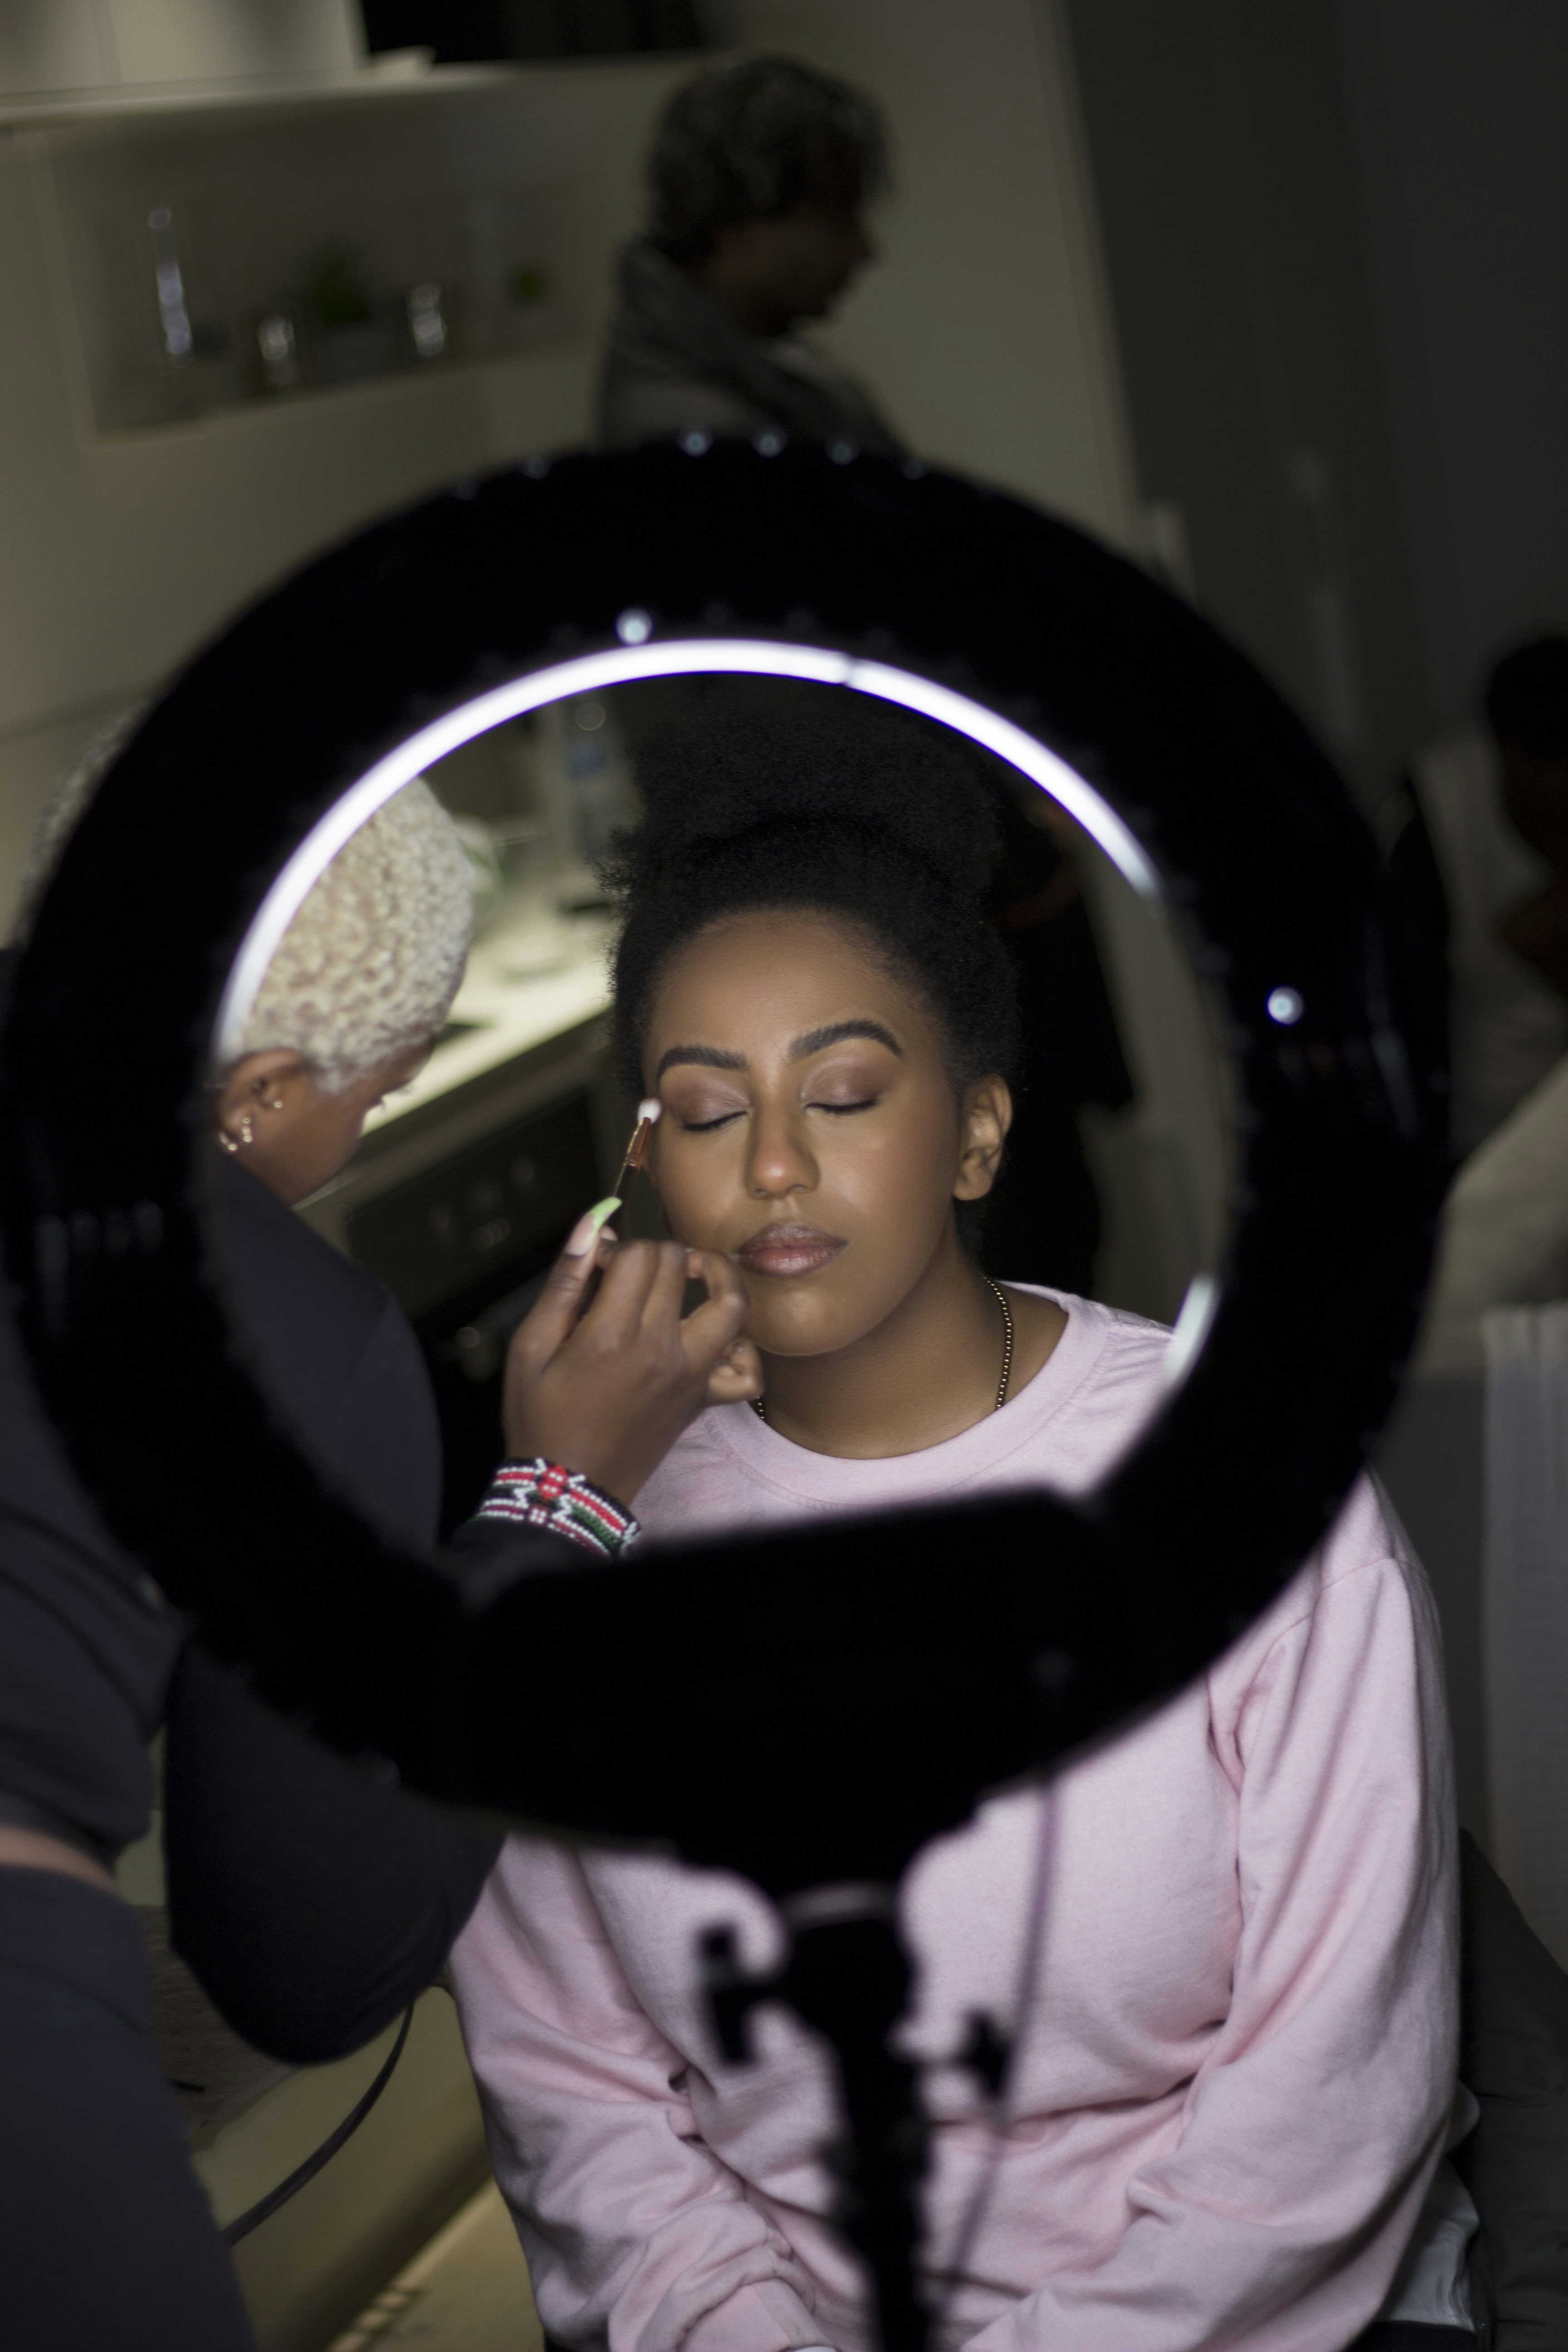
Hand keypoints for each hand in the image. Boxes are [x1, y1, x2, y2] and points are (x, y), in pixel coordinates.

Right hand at [502, 1224, 761, 1504]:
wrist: (569, 1487)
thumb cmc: (541, 1417)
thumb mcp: (531, 1348)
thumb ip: (564, 1283)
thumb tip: (593, 1227)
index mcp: (611, 1335)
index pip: (638, 1256)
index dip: (616, 1247)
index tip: (597, 1265)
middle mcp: (660, 1351)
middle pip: (678, 1266)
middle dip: (654, 1252)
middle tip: (630, 1270)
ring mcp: (689, 1376)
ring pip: (731, 1305)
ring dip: (716, 1275)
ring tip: (691, 1271)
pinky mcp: (702, 1399)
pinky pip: (746, 1370)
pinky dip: (740, 1347)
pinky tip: (713, 1335)